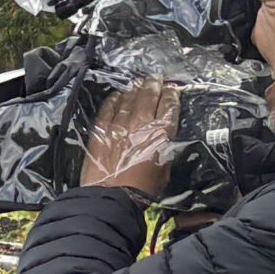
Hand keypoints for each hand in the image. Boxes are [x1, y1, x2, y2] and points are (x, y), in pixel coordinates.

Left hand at [82, 82, 179, 196]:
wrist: (112, 195)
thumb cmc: (143, 188)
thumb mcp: (165, 168)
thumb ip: (164, 147)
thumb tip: (162, 138)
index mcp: (161, 132)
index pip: (170, 105)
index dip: (172, 94)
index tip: (173, 88)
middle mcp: (141, 123)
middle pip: (149, 96)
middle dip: (154, 85)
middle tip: (155, 78)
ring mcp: (119, 124)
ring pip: (129, 99)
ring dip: (135, 89)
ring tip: (138, 83)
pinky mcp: (101, 129)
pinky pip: (108, 108)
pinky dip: (114, 99)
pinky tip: (117, 95)